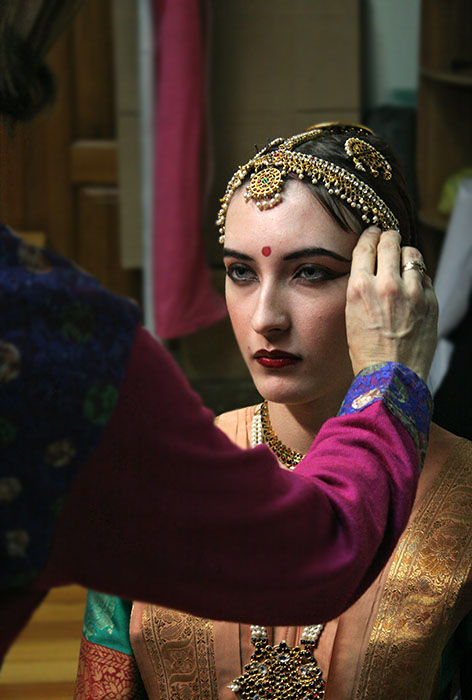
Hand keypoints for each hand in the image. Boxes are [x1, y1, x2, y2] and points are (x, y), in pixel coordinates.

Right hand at [346, 227, 437, 380]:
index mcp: (360, 288)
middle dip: (389, 238)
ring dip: (405, 255)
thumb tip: (370, 266)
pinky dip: (418, 277)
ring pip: (412, 254)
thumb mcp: (351, 314)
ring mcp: (413, 292)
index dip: (370, 235)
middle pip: (391, 242)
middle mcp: (387, 285)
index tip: (372, 233)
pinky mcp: (431, 302)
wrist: (391, 377)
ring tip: (402, 261)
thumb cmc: (366, 351)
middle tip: (388, 239)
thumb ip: (361, 286)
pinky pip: (425, 277)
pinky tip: (412, 286)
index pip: (367, 245)